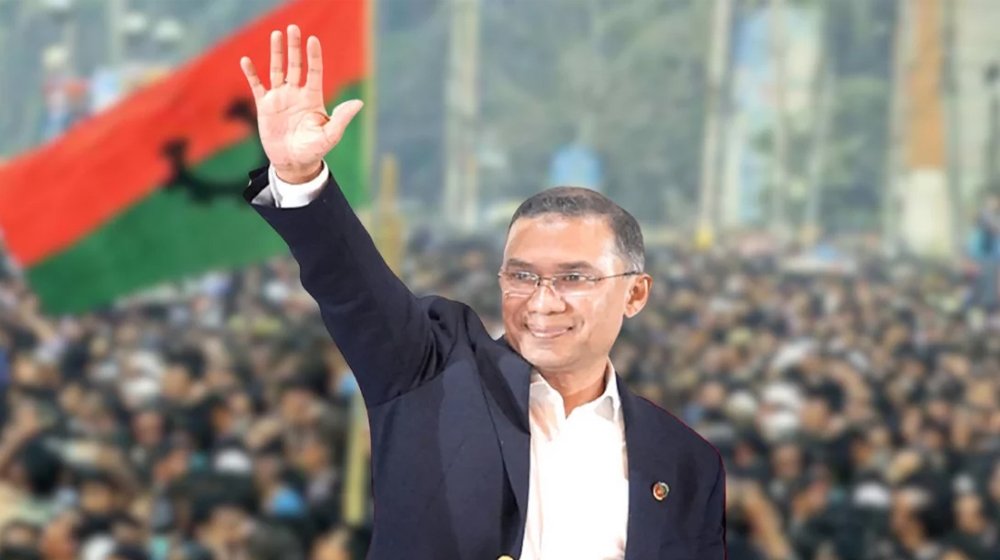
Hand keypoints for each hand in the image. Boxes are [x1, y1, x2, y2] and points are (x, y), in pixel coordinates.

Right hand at [239, 24, 363, 183]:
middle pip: (296, 65)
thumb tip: (359, 102)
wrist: (294, 163)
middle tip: (292, 28)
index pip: (314, 71)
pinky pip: (257, 86)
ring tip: (276, 34)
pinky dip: (251, 74)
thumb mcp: (330, 135)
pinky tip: (246, 60)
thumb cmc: (315, 150)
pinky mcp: (265, 107)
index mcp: (313, 98)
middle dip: (294, 47)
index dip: (313, 56)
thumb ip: (342, 118)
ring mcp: (280, 99)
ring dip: (276, 53)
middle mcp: (297, 94)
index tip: (313, 40)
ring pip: (277, 70)